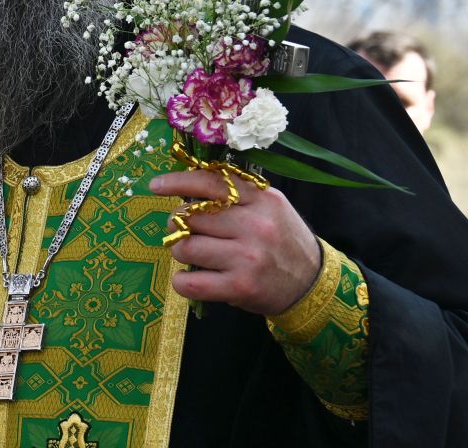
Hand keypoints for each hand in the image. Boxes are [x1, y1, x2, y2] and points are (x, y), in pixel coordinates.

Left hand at [151, 169, 321, 314]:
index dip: (177, 182)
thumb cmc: (282, 240)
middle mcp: (255, 226)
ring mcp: (247, 257)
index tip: (156, 186)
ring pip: (186, 247)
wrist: (313, 283)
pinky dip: (181, 282)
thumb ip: (235, 194)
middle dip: (179, 223)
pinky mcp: (240, 286)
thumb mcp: (269, 207)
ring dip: (180, 251)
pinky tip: (190, 279)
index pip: (210, 182)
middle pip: (191, 217)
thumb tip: (187, 189)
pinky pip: (190, 282)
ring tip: (193, 253)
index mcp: (261, 200)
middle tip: (186, 230)